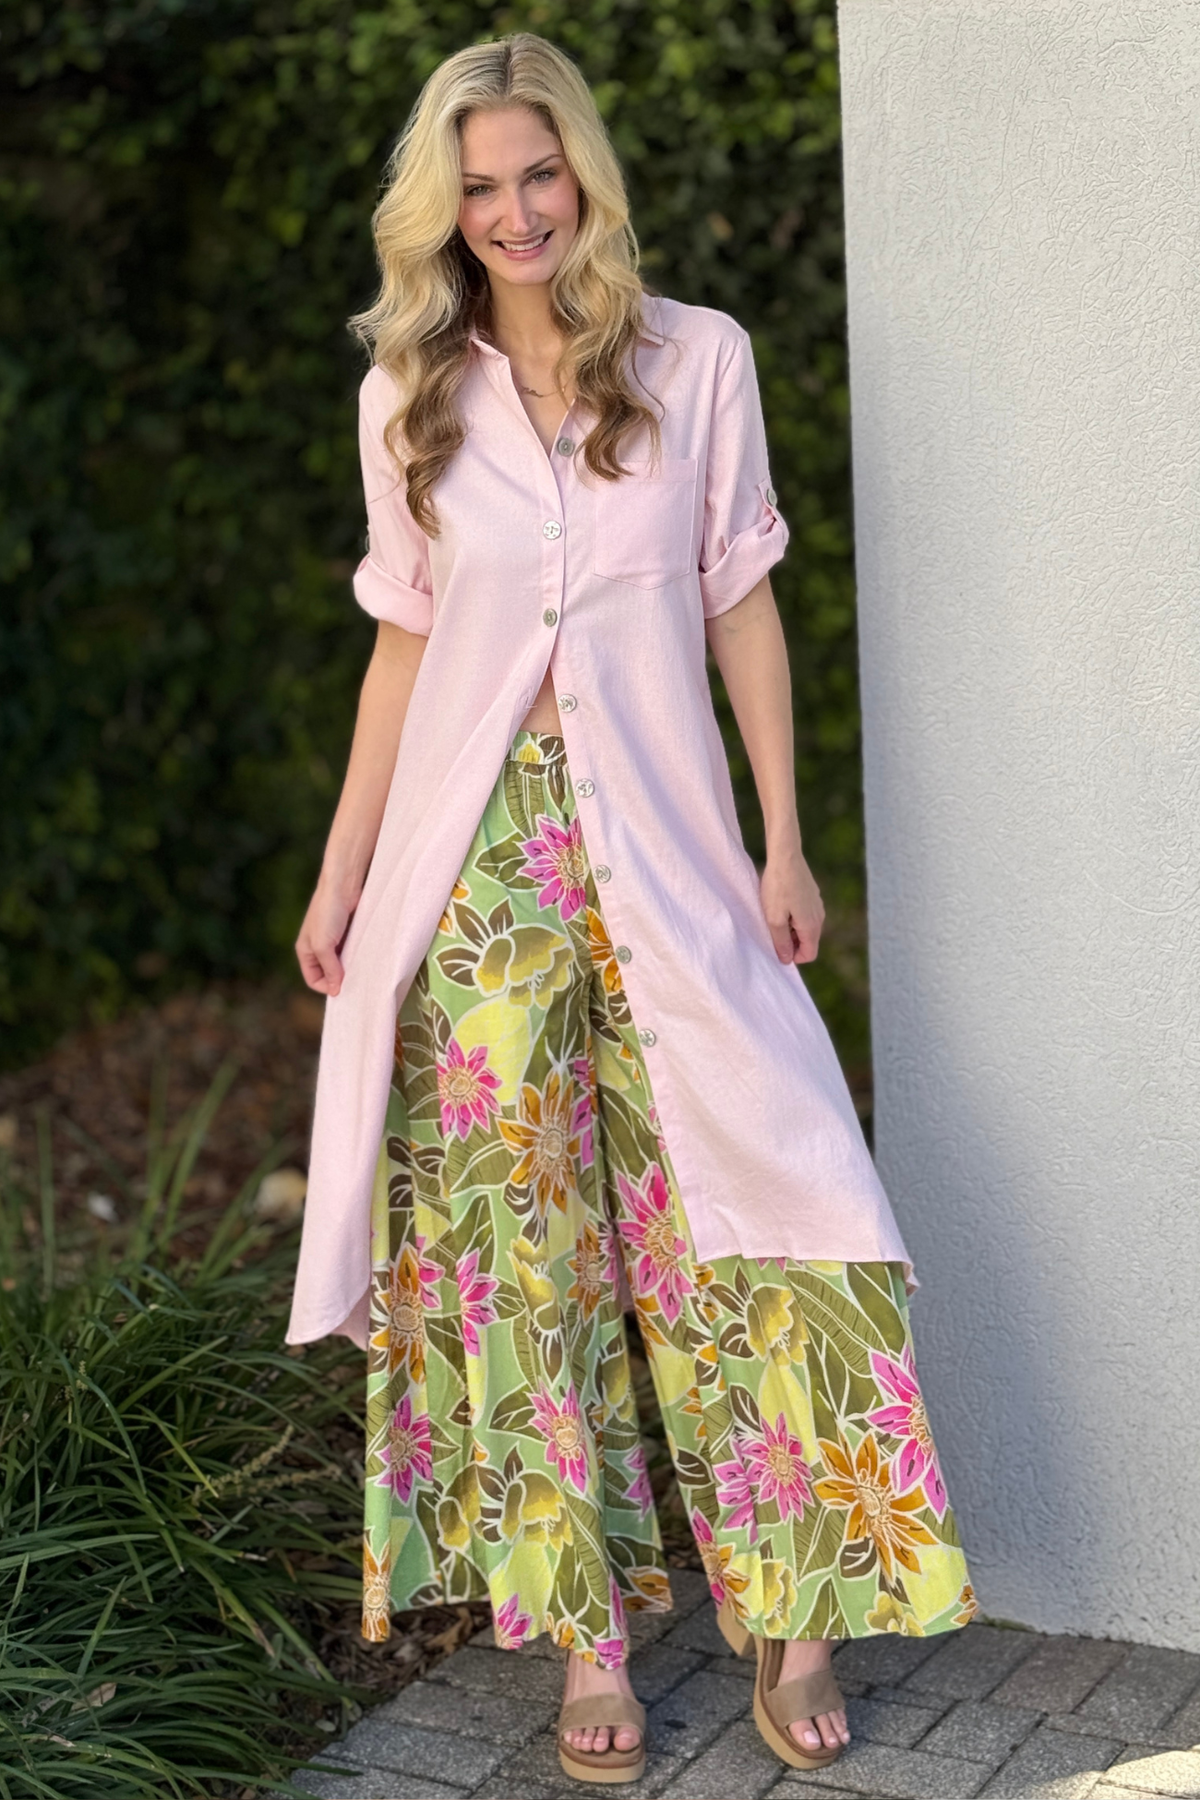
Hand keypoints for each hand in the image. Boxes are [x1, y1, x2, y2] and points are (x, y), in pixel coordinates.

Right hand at [295, 878, 357, 996]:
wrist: (343, 885)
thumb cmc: (328, 912)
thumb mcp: (323, 945)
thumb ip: (329, 968)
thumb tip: (335, 989)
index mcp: (306, 951)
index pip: (313, 979)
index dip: (325, 986)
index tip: (342, 989)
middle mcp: (318, 947)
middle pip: (328, 973)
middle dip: (339, 979)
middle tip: (354, 983)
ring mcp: (333, 940)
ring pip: (341, 963)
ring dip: (350, 968)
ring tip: (362, 971)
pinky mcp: (347, 933)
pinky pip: (352, 951)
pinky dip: (357, 957)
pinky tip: (366, 958)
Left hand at [760, 844, 824, 963]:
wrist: (786, 856)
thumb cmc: (778, 887)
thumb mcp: (774, 919)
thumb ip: (781, 942)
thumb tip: (787, 960)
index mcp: (811, 926)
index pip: (809, 955)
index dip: (793, 957)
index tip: (776, 946)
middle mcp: (819, 917)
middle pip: (808, 942)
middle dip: (791, 942)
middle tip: (772, 930)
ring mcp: (817, 905)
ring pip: (806, 928)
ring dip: (791, 928)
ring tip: (774, 915)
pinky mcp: (812, 895)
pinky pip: (805, 915)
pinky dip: (793, 916)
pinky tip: (780, 903)